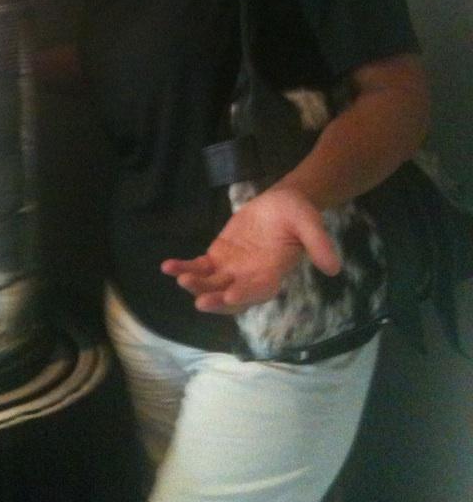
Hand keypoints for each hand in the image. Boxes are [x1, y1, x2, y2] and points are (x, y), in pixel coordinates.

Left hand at [160, 185, 341, 313]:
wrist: (282, 202)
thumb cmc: (298, 214)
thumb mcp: (311, 223)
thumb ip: (319, 244)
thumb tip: (334, 267)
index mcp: (273, 274)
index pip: (258, 291)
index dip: (244, 295)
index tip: (229, 296)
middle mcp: (250, 278)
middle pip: (230, 296)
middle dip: (214, 298)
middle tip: (199, 299)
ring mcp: (232, 270)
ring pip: (211, 284)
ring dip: (195, 284)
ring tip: (179, 276)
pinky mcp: (218, 257)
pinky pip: (199, 267)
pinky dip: (184, 267)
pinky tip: (167, 267)